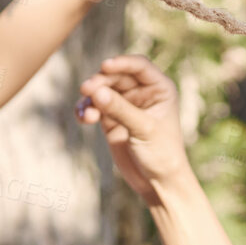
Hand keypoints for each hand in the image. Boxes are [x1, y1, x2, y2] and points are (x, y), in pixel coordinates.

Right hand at [77, 56, 192, 202]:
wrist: (157, 182)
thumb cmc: (162, 154)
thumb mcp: (143, 129)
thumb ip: (121, 109)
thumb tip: (96, 92)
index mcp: (160, 88)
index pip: (139, 66)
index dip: (122, 63)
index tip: (104, 66)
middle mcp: (143, 92)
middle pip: (116, 76)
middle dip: (101, 82)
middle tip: (86, 90)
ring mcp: (125, 105)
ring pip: (102, 91)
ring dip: (91, 98)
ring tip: (87, 114)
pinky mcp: (111, 119)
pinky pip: (94, 108)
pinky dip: (86, 110)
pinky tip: (83, 118)